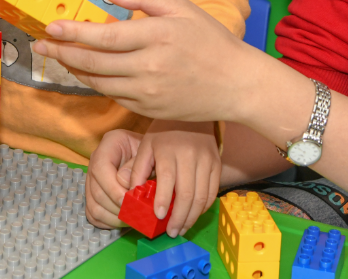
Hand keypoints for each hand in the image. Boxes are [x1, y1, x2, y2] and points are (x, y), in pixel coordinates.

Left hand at [32, 0, 258, 122]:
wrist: (236, 84)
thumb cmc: (210, 40)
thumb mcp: (182, 8)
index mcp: (157, 36)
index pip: (104, 37)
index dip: (73, 33)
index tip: (50, 27)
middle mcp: (149, 67)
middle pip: (93, 62)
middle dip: (61, 53)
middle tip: (40, 46)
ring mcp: (147, 92)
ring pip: (98, 82)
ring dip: (74, 70)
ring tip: (58, 57)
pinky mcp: (148, 108)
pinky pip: (112, 95)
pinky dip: (94, 83)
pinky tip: (86, 71)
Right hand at [86, 130, 141, 229]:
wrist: (151, 153)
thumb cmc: (152, 152)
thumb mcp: (149, 153)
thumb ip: (137, 166)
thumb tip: (125, 184)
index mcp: (109, 144)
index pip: (100, 168)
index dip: (113, 188)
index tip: (129, 201)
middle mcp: (96, 161)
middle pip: (97, 191)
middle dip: (117, 207)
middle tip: (135, 214)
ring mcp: (92, 179)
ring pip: (94, 206)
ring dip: (113, 217)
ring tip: (132, 219)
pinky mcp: (94, 195)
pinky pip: (94, 214)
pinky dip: (108, 222)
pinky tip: (124, 221)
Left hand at [126, 121, 221, 237]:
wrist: (191, 114)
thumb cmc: (164, 133)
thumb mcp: (146, 145)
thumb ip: (137, 168)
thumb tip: (130, 192)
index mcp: (169, 150)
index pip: (167, 181)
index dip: (163, 201)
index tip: (158, 216)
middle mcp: (190, 155)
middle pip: (187, 194)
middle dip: (179, 217)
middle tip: (171, 232)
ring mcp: (206, 160)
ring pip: (202, 197)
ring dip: (192, 217)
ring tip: (182, 228)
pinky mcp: (217, 164)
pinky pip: (212, 192)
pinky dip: (203, 208)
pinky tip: (193, 215)